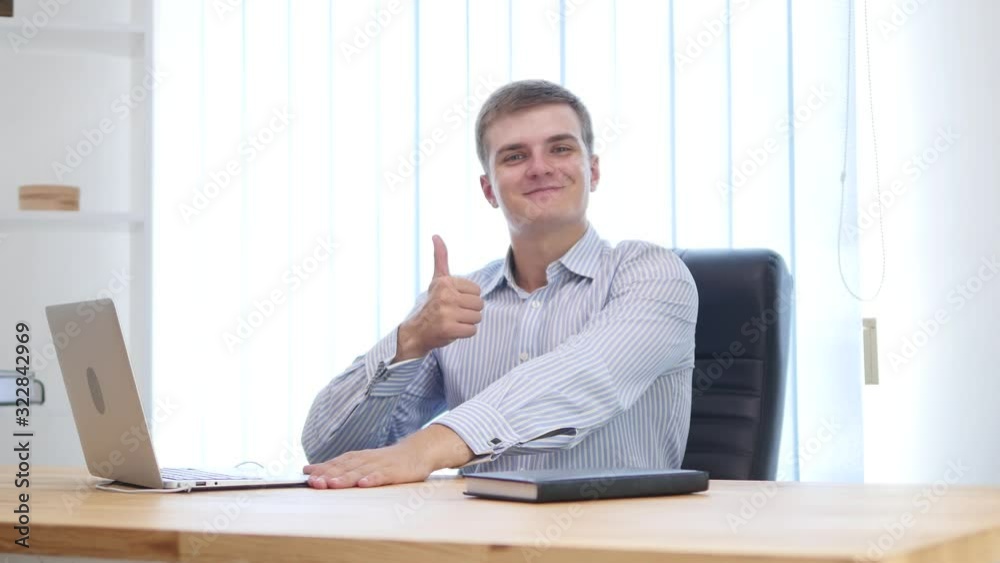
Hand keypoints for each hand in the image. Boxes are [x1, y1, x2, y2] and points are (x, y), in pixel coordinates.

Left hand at [302, 424, 473, 488]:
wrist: (418, 451)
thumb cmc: (389, 460)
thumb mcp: (365, 462)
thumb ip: (343, 467)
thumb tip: (314, 472)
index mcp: (359, 458)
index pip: (337, 462)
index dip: (322, 468)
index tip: (305, 474)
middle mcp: (367, 459)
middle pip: (345, 467)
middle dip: (328, 475)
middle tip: (313, 482)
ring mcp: (381, 465)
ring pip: (361, 472)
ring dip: (345, 478)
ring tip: (332, 484)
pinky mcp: (396, 471)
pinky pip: (383, 475)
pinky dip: (373, 479)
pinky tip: (363, 484)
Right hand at [396, 235, 483, 361]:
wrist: (417, 331)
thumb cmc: (432, 304)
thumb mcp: (437, 280)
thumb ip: (441, 258)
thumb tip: (436, 236)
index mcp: (445, 282)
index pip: (477, 291)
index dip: (467, 298)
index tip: (452, 301)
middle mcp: (445, 295)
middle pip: (479, 304)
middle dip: (469, 311)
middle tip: (453, 313)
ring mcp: (446, 313)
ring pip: (477, 317)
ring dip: (467, 322)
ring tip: (453, 321)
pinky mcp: (448, 328)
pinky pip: (472, 330)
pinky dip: (464, 333)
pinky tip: (452, 330)